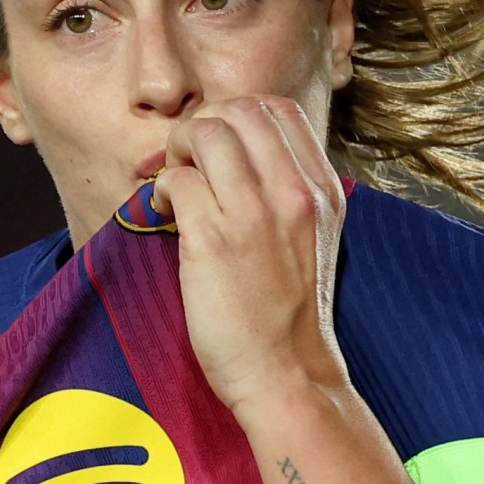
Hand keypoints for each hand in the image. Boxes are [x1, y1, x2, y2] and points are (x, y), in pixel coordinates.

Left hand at [148, 96, 349, 418]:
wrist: (288, 375)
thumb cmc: (291, 314)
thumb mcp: (314, 237)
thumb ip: (289, 192)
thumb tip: (240, 158)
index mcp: (321, 189)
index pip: (278, 109)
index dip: (237, 117)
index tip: (218, 152)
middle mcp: (294, 191)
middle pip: (238, 108)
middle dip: (202, 126)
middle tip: (189, 165)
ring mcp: (255, 213)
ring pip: (205, 132)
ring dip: (177, 151)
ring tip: (176, 188)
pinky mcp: (214, 241)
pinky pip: (177, 180)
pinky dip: (162, 189)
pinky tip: (166, 215)